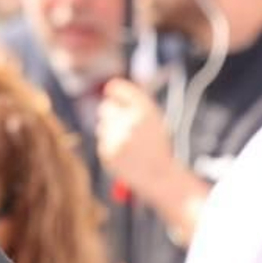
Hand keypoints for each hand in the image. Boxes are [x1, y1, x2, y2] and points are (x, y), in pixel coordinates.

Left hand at [96, 78, 179, 204]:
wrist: (160, 175)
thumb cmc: (157, 144)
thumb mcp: (153, 118)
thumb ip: (134, 101)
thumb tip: (109, 87)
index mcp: (145, 110)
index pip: (117, 88)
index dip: (114, 90)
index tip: (111, 91)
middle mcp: (130, 121)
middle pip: (105, 107)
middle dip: (110, 113)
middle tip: (122, 123)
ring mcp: (117, 137)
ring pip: (102, 125)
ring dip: (111, 131)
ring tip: (128, 142)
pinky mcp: (107, 152)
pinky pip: (101, 140)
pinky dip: (109, 145)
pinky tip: (124, 153)